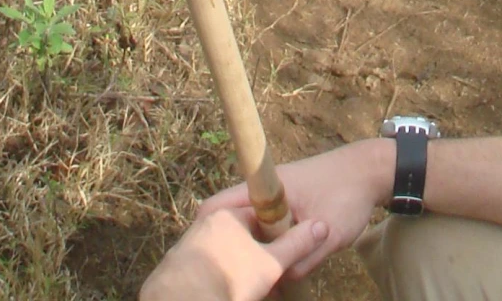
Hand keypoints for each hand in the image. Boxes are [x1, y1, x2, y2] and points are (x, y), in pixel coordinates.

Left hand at [141, 205, 327, 300]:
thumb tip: (322, 226)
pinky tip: (233, 292)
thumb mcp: (270, 263)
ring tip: (253, 287)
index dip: (273, 227)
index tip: (281, 246)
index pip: (256, 210)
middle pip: (239, 232)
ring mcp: (190, 244)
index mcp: (227, 213)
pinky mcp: (179, 267)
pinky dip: (222, 277)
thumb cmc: (229, 278)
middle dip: (255, 252)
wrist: (182, 300)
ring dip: (239, 268)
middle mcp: (206, 223)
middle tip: (269, 273)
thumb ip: (296, 244)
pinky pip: (209, 267)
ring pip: (224, 252)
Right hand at [199, 141, 390, 279]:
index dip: (208, 228)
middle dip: (232, 248)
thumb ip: (302, 259)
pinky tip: (274, 271)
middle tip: (231, 277)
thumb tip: (277, 281)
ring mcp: (275, 201)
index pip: (221, 204)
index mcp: (266, 187)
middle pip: (233, 222)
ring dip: (253, 252)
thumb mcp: (328, 233)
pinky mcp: (286, 211)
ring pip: (251, 231)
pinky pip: (267, 233)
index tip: (202, 256)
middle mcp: (264, 192)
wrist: (371, 173)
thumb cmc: (347, 195)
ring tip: (253, 279)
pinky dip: (268, 249)